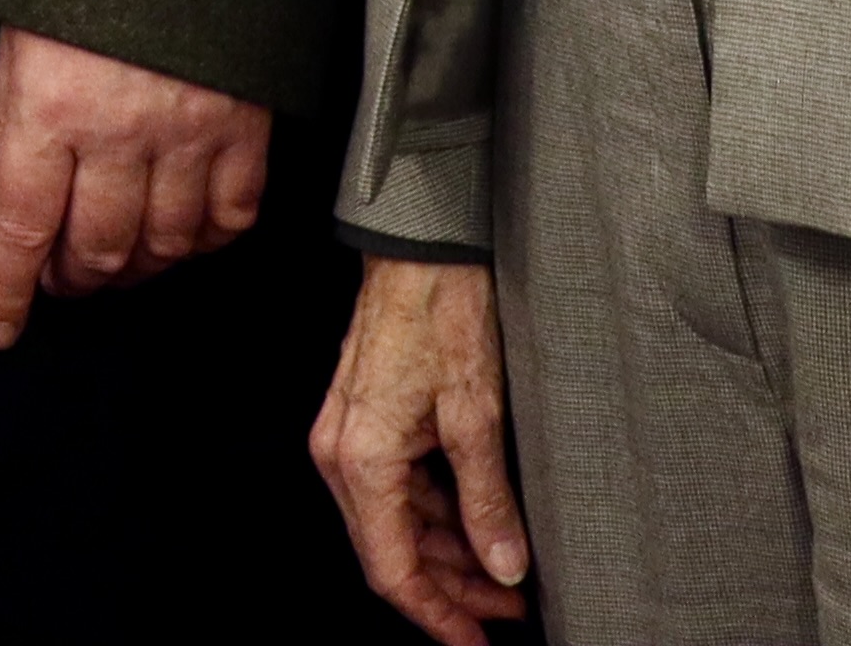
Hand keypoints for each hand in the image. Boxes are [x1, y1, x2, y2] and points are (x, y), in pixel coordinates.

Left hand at [0, 27, 269, 347]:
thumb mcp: (19, 37)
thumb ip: (3, 127)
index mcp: (45, 107)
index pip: (17, 230)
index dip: (4, 293)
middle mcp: (115, 131)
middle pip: (93, 249)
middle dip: (71, 281)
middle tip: (61, 282)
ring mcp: (186, 132)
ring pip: (162, 245)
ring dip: (135, 268)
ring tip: (117, 262)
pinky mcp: (244, 124)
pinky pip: (230, 216)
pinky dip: (206, 240)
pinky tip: (185, 235)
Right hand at [313, 255, 532, 641]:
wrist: (421, 244)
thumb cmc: (442, 313)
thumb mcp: (477, 416)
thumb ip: (488, 500)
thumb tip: (504, 564)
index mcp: (361, 461)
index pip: (393, 571)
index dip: (437, 617)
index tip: (477, 642)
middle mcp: (340, 454)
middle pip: (392, 551)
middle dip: (451, 588)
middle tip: (509, 607)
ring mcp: (347, 435)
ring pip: (395, 522)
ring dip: (447, 552)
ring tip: (505, 570)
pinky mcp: (362, 417)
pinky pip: (395, 487)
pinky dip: (436, 513)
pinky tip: (478, 522)